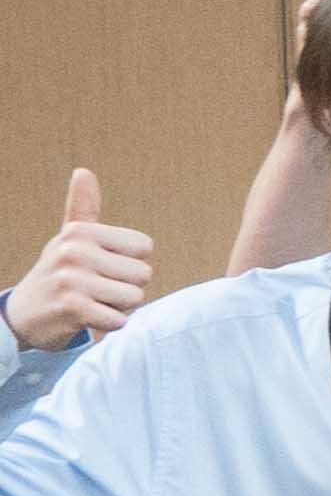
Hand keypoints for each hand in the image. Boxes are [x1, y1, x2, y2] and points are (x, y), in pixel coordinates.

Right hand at [9, 167, 149, 352]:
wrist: (22, 316)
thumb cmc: (57, 273)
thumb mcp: (68, 239)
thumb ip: (82, 208)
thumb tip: (83, 171)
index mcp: (80, 232)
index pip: (144, 247)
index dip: (130, 262)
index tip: (102, 267)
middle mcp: (74, 251)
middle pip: (143, 274)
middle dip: (126, 287)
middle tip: (96, 289)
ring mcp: (71, 280)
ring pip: (134, 298)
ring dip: (119, 307)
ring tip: (92, 302)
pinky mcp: (72, 308)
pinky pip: (119, 320)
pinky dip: (109, 324)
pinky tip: (88, 318)